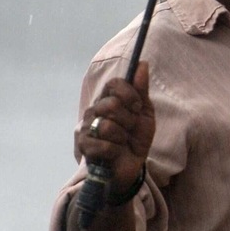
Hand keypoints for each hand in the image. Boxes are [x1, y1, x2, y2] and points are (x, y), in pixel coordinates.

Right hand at [77, 62, 155, 199]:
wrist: (131, 167)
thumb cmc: (136, 138)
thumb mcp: (145, 113)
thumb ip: (141, 90)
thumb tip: (142, 63)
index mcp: (108, 99)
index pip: (114, 83)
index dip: (129, 94)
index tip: (137, 107)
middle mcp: (94, 110)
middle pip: (111, 104)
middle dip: (128, 120)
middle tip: (129, 129)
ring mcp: (86, 128)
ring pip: (107, 126)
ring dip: (122, 137)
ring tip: (122, 142)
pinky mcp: (84, 146)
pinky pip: (104, 145)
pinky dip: (115, 150)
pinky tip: (114, 153)